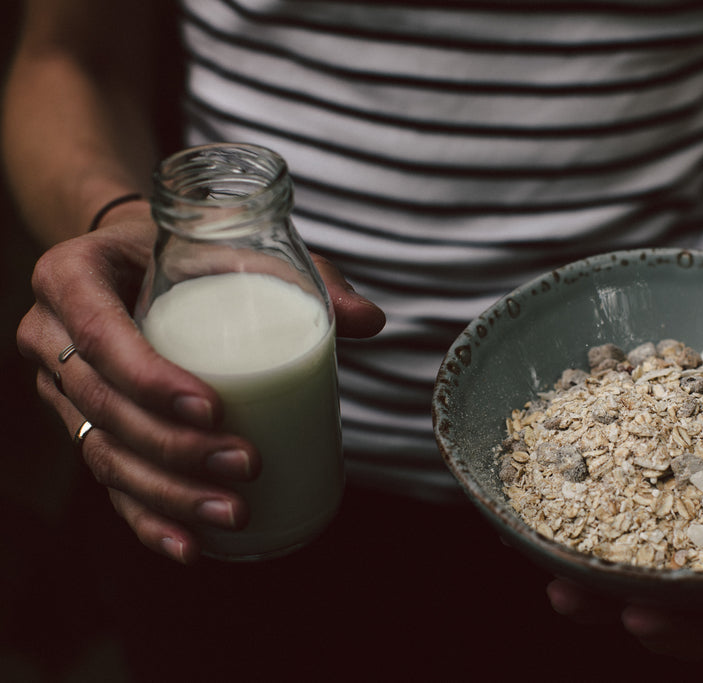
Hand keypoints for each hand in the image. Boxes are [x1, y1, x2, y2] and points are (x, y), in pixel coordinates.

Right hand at [17, 215, 384, 563]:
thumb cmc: (191, 252)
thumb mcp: (238, 248)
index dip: (150, 380)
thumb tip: (371, 321)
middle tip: (246, 464)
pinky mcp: (84, 430)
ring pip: (104, 455)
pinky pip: (107, 482)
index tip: (213, 408)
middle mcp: (50, 338)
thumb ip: (304, 277)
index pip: (100, 336)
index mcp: (72, 278)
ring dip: (168, 494)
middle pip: (104, 408)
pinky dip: (148, 520)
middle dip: (176, 448)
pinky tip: (190, 547)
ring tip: (234, 512)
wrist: (135, 261)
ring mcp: (63, 391)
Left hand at [546, 445, 702, 659]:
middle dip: (669, 621)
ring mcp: (665, 499)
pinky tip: (532, 529)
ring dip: (600, 590)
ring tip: (569, 591)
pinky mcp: (620, 462)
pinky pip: (586, 507)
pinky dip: (561, 526)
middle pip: (695, 603)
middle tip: (642, 615)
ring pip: (631, 568)